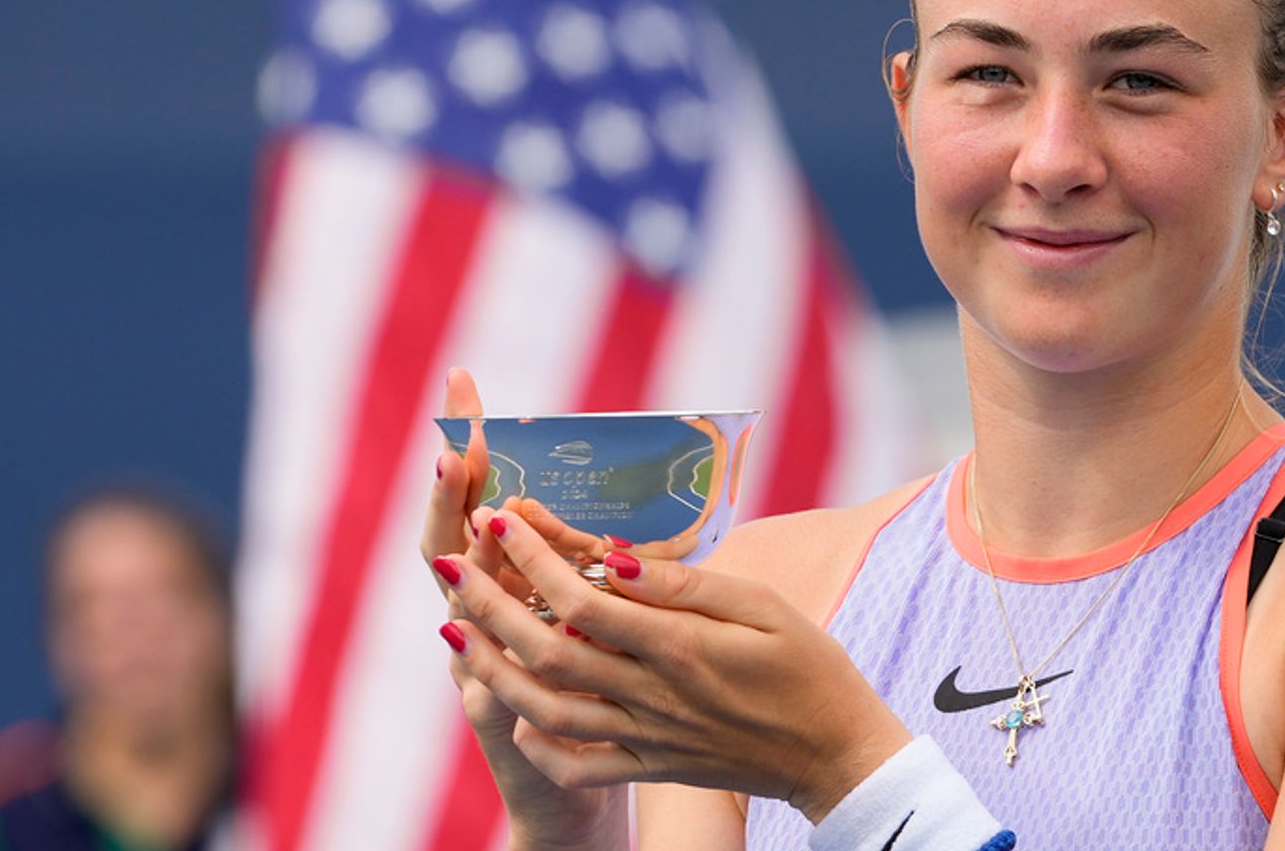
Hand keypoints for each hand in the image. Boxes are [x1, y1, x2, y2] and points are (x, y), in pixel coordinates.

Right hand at [419, 369, 627, 845]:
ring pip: (464, 617)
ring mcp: (478, 676)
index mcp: (504, 588)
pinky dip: (484, 670)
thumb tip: (589, 480)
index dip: (466, 453)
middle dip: (448, 495)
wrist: (567, 794)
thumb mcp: (583, 614)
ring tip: (475, 522)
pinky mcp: (499, 730)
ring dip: (467, 570)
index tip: (462, 393)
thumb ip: (578, 556)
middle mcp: (476, 625)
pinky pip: (489, 697)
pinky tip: (477, 636)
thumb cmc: (590, 687)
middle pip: (450, 549)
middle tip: (449, 444)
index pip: (477, 505)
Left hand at [434, 507, 912, 825]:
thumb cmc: (809, 668)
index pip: (585, 599)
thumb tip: (615, 562)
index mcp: (681, 648)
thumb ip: (685, 587)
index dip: (534, 558)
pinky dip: (537, 742)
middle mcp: (653, 696)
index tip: (501, 517)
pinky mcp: (652, 767)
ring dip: (491, 668)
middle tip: (449, 561)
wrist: (835, 756)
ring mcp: (647, 738)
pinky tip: (513, 714)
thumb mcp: (763, 606)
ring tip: (454, 628)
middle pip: (548, 651)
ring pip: (546, 709)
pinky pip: (579, 764)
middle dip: (489, 603)